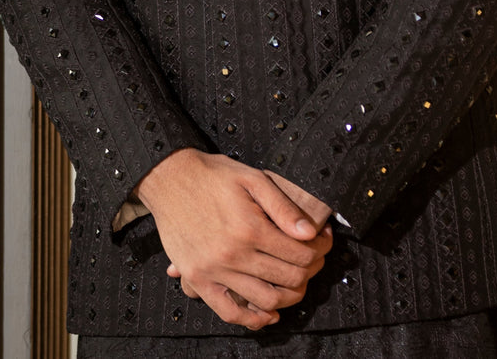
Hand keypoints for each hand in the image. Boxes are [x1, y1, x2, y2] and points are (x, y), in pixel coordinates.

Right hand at [135, 148, 331, 329]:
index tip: (325, 240)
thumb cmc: (213, 176)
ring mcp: (214, 272)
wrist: (171, 179)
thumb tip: (309, 232)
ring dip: (290, 296)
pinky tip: (268, 313)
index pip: (300, 253)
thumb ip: (283, 207)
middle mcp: (234, 255)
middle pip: (288, 278)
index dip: (320, 249)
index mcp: (251, 229)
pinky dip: (253, 319)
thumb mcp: (253, 179)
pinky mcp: (198, 280)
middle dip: (311, 270)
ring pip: (266, 300)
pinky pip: (229, 312)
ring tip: (297, 281)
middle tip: (316, 258)